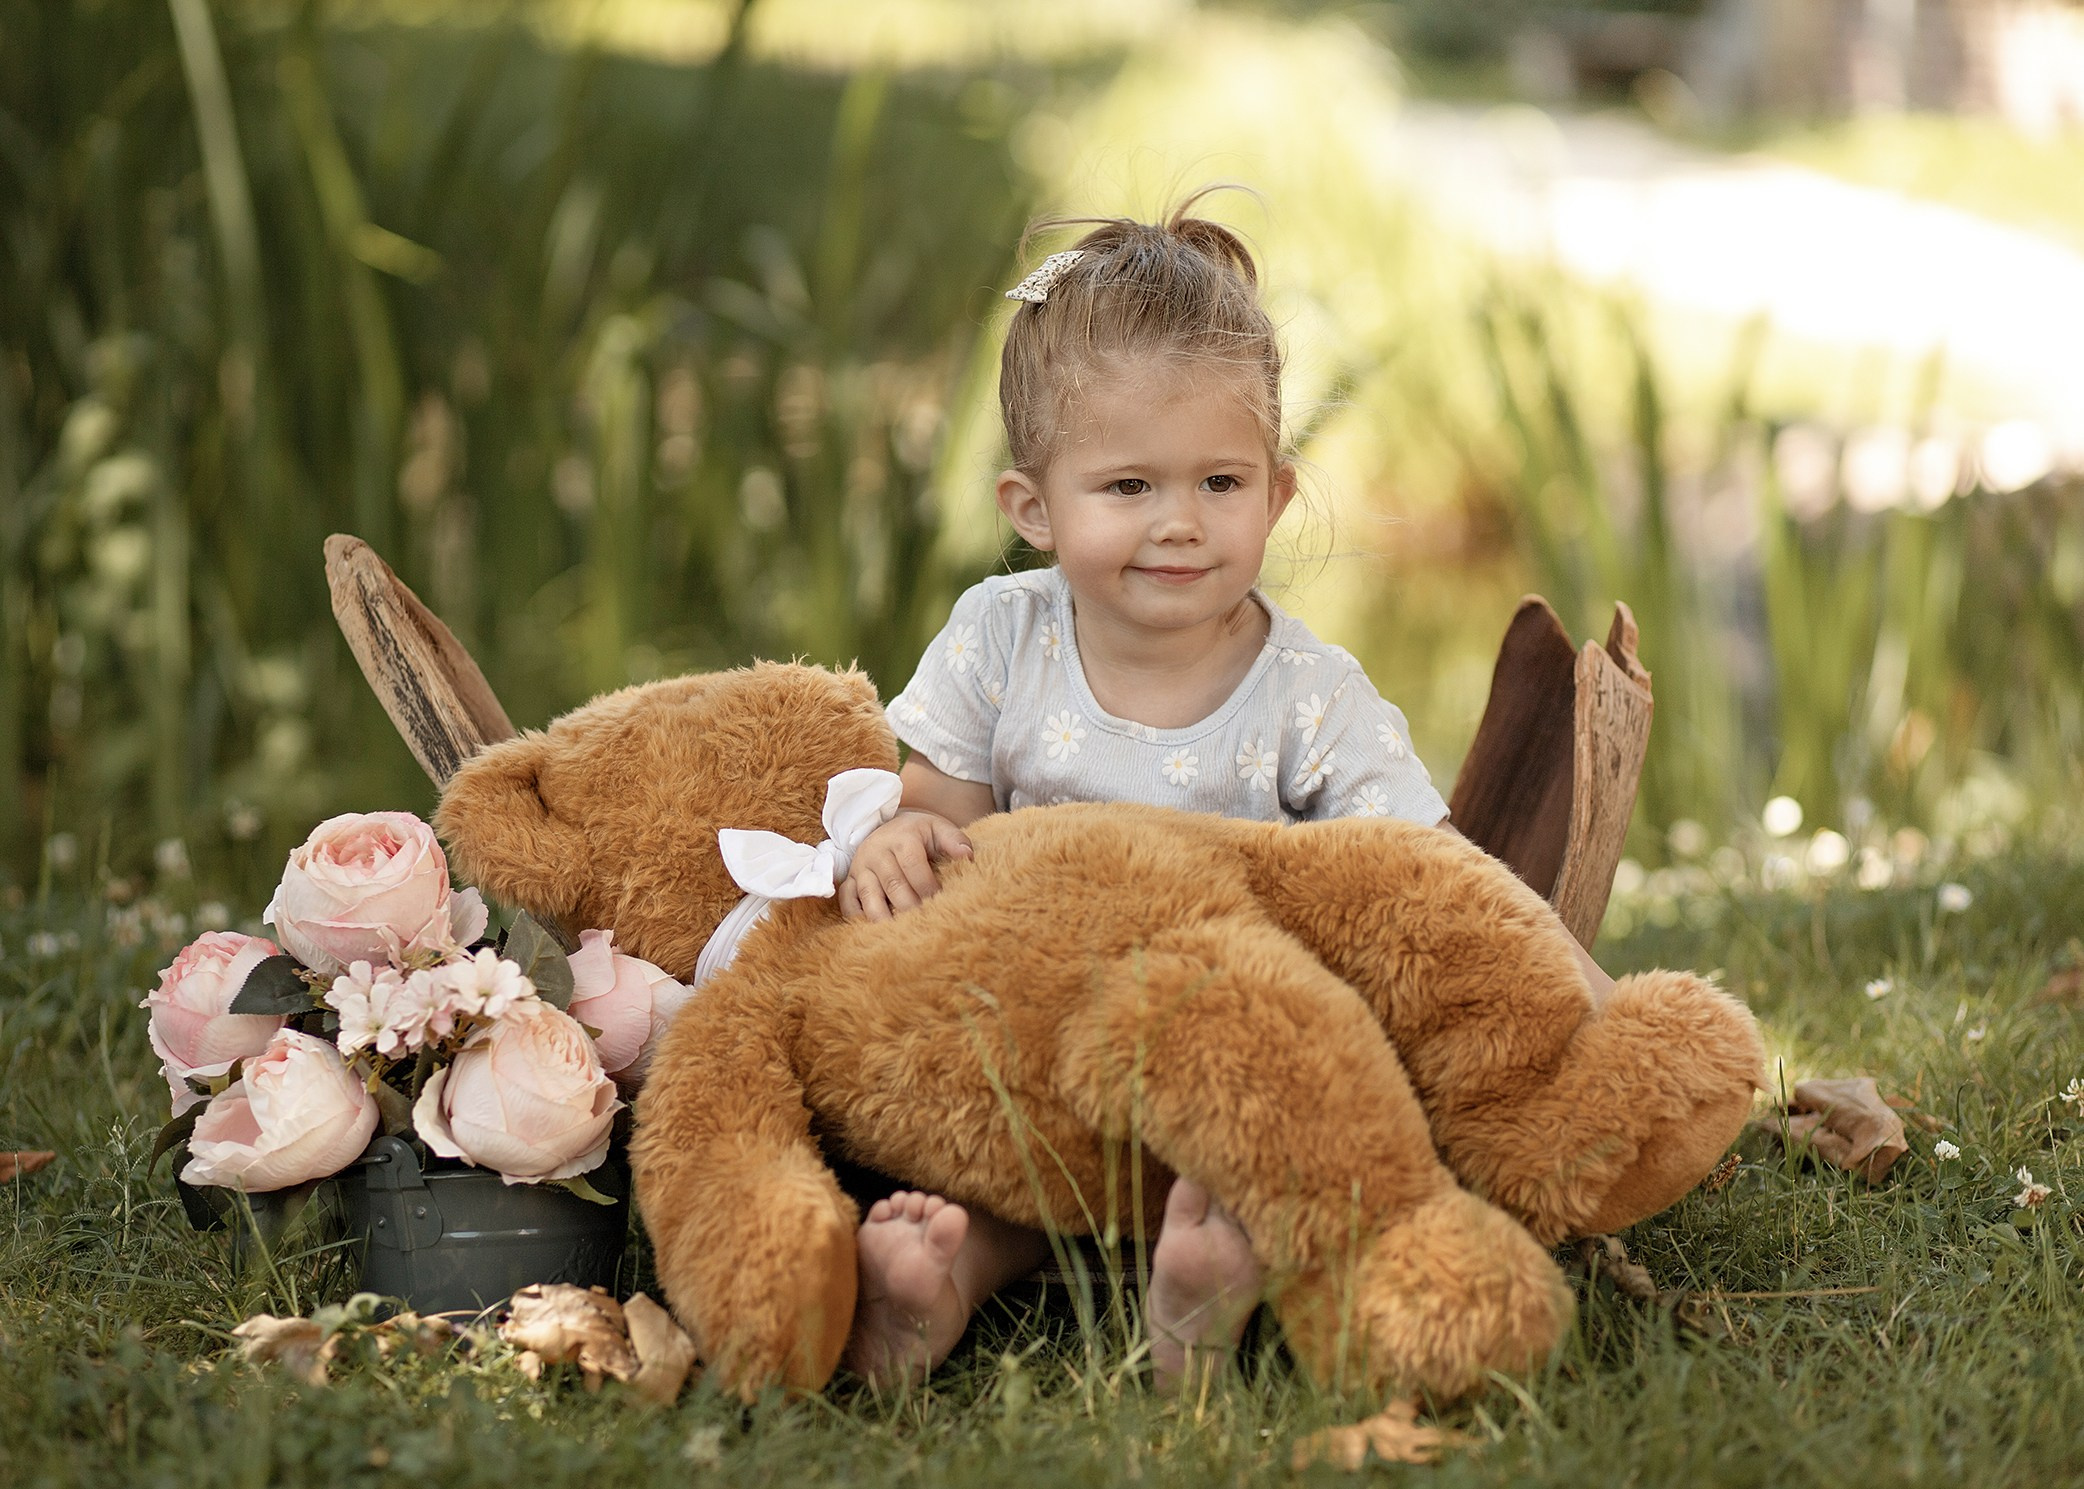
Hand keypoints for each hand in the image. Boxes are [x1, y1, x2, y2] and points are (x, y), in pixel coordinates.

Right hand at [839, 810, 973, 921]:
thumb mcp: (937, 828)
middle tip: (924, 925)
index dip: (928, 887)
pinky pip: (846, 900)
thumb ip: (954, 840)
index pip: (914, 866)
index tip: (941, 903)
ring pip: (868, 895)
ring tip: (898, 935)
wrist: (890, 825)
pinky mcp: (849, 879)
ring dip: (883, 917)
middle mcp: (877, 851)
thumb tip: (968, 856)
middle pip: (893, 884)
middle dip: (909, 906)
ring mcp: (860, 866)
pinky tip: (870, 932)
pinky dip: (856, 916)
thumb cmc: (919, 833)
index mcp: (901, 838)